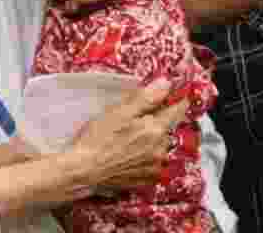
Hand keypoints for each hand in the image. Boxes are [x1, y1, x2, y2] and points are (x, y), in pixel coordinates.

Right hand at [70, 78, 189, 191]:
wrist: (84, 170)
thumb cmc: (98, 138)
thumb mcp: (119, 111)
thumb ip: (147, 97)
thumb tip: (166, 83)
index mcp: (156, 129)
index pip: (177, 110)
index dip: (178, 100)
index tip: (177, 94)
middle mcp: (161, 149)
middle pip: (168, 128)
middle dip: (158, 120)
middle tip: (137, 119)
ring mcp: (156, 166)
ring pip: (161, 144)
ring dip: (153, 138)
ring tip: (130, 138)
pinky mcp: (149, 178)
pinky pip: (155, 161)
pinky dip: (148, 154)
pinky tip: (131, 152)